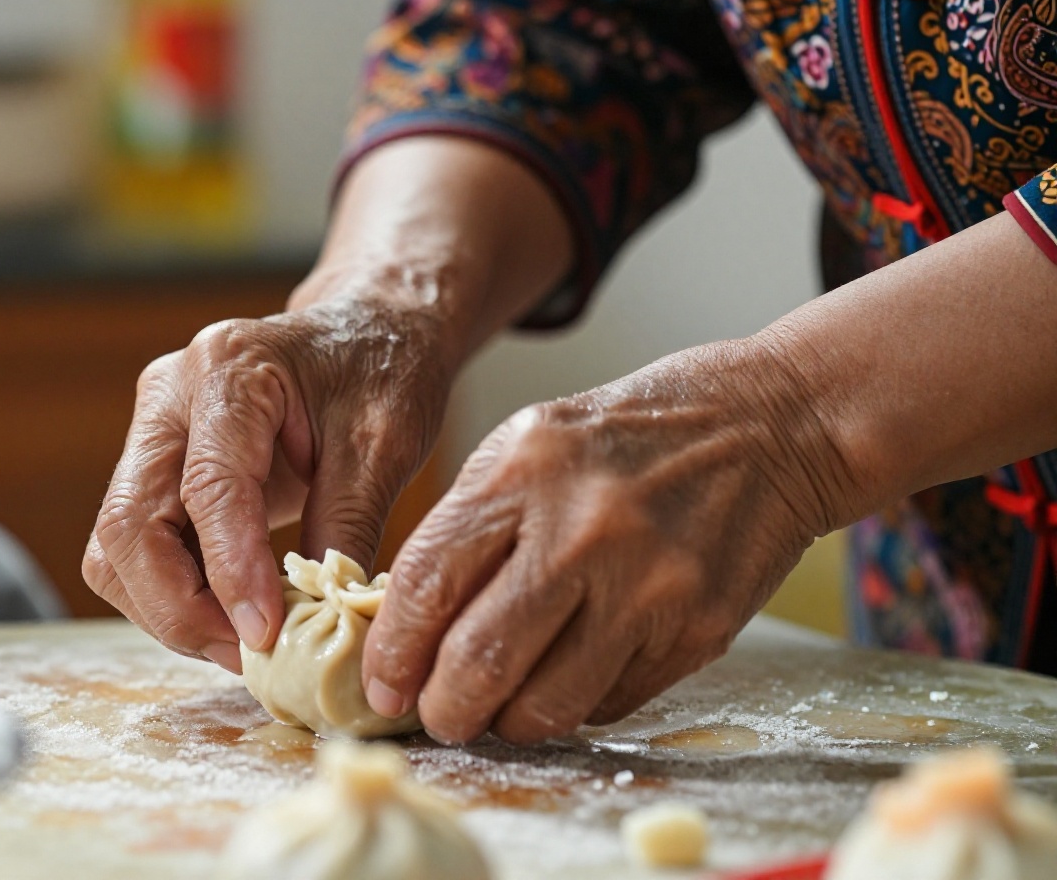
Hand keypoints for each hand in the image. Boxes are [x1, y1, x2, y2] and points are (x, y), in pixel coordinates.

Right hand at [83, 296, 456, 671]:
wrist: (364, 330)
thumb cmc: (382, 370)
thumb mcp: (386, 443)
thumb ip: (347, 524)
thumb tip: (321, 620)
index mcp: (229, 369)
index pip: (208, 486)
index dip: (228, 570)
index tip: (262, 634)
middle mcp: (168, 396)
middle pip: (128, 522)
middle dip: (178, 607)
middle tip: (247, 654)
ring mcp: (150, 432)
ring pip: (115, 546)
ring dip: (167, 610)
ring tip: (243, 642)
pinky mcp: (152, 468)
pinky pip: (134, 549)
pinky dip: (171, 596)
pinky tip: (229, 616)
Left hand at [362, 339, 853, 743]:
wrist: (769, 427)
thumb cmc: (630, 438)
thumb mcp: (530, 444)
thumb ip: (469, 525)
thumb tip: (406, 625)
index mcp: (522, 471)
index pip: (425, 583)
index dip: (392, 651)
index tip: (382, 685)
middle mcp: (582, 530)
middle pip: (479, 660)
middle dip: (443, 708)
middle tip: (437, 716)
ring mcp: (647, 586)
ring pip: (546, 705)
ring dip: (507, 724)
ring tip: (499, 708)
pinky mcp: (696, 631)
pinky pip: (610, 703)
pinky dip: (576, 705)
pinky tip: (569, 676)